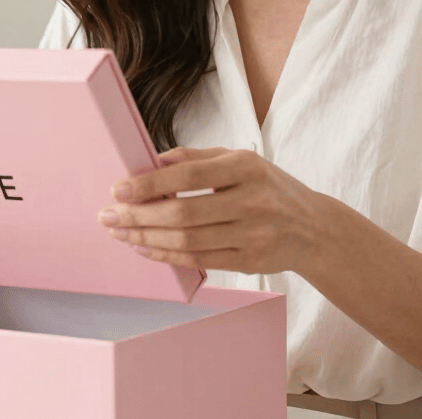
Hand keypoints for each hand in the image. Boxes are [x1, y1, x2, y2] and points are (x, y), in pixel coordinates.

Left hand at [96, 146, 323, 274]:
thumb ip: (196, 158)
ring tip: (119, 232)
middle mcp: (252, 201)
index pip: (190, 176)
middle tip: (108, 216)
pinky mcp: (250, 262)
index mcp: (246, 167)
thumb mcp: (239, 160)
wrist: (314, 228)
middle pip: (184, 214)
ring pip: (188, 241)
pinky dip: (167, 255)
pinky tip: (144, 248)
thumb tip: (153, 160)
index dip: (151, 184)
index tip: (118, 189)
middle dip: (139, 216)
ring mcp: (252, 235)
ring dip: (146, 238)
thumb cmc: (267, 187)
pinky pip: (199, 261)